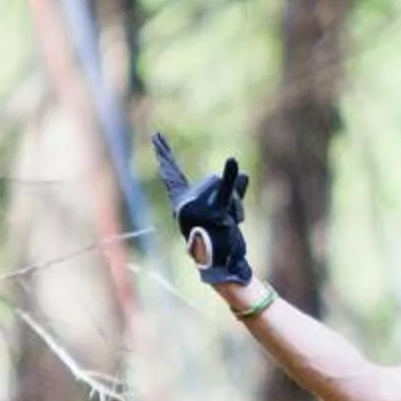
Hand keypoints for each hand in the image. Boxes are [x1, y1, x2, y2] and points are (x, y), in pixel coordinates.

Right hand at [152, 133, 252, 285]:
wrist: (223, 265)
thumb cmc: (220, 242)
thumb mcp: (224, 211)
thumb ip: (231, 191)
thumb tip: (244, 174)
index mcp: (181, 203)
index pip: (172, 174)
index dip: (164, 154)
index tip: (156, 135)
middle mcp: (185, 205)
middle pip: (214, 182)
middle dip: (227, 198)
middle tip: (224, 221)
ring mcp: (198, 208)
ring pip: (226, 189)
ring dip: (236, 207)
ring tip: (230, 226)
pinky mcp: (213, 213)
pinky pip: (225, 191)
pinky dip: (232, 176)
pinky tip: (232, 161)